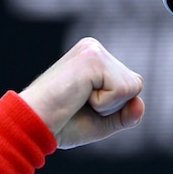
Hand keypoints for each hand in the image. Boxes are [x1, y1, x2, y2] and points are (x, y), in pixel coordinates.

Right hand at [19, 37, 144, 148]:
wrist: (32, 125)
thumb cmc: (61, 124)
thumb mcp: (103, 122)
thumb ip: (126, 115)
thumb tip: (140, 103)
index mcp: (95, 59)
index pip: (131, 86)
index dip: (115, 107)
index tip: (84, 106)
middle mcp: (95, 48)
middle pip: (135, 84)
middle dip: (114, 106)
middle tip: (81, 105)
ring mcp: (93, 50)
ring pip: (132, 87)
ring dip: (108, 106)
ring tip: (79, 100)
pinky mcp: (92, 58)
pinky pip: (122, 90)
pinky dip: (104, 104)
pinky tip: (79, 97)